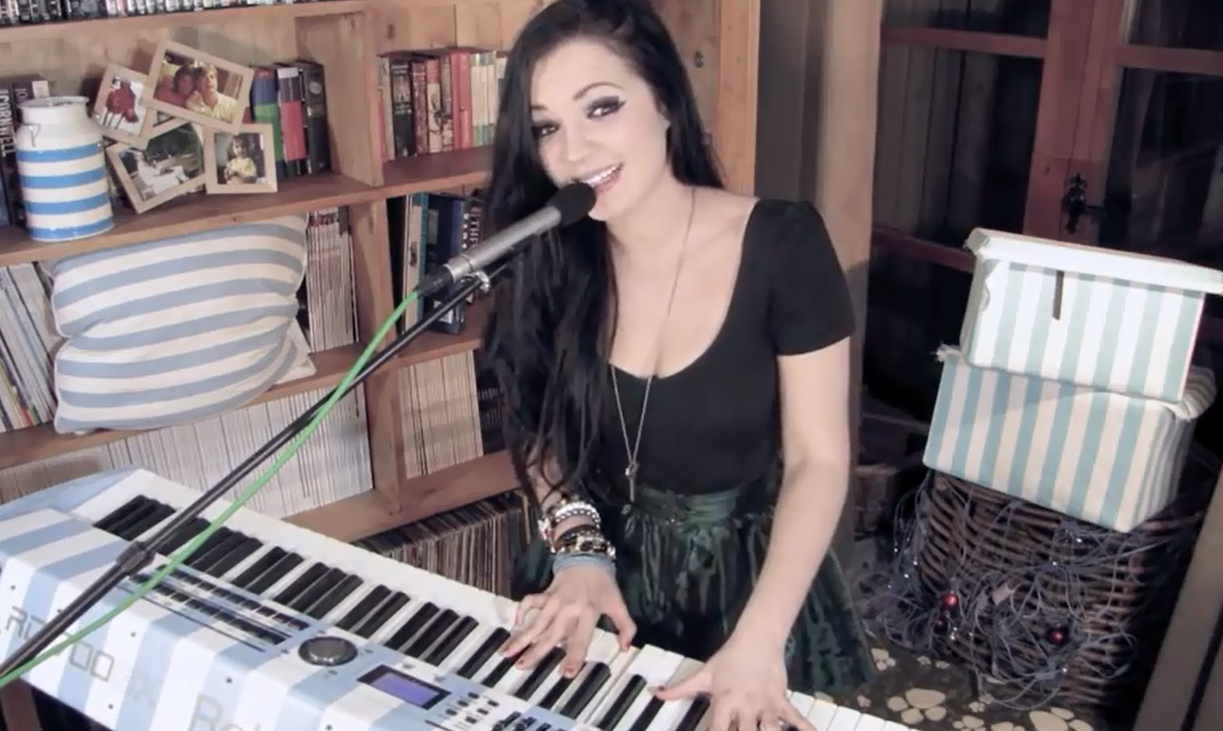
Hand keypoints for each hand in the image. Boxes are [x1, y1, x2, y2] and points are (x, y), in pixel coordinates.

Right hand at [500, 563, 635, 675]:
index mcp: (588, 613)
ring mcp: (554, 601)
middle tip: (521, 667)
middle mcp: (568, 610)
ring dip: (520, 637)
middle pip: (550, 634)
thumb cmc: (603, 583)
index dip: (573, 658)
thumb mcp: (618, 603)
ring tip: (506, 652)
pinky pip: (530, 602)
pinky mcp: (545, 593)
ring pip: (535, 623)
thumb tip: (625, 649)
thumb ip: (625, 627)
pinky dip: (521, 610)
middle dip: (535, 651)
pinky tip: (515, 624)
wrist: (588, 555)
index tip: (565, 675)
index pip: (579, 640)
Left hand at [653, 633, 811, 730]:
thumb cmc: (729, 659)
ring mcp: (766, 704)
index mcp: (725, 701)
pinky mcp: (781, 700)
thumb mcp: (703, 675)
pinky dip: (804, 728)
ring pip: (770, 729)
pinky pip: (795, 718)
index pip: (715, 728)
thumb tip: (654, 692)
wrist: (757, 638)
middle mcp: (745, 706)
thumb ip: (679, 689)